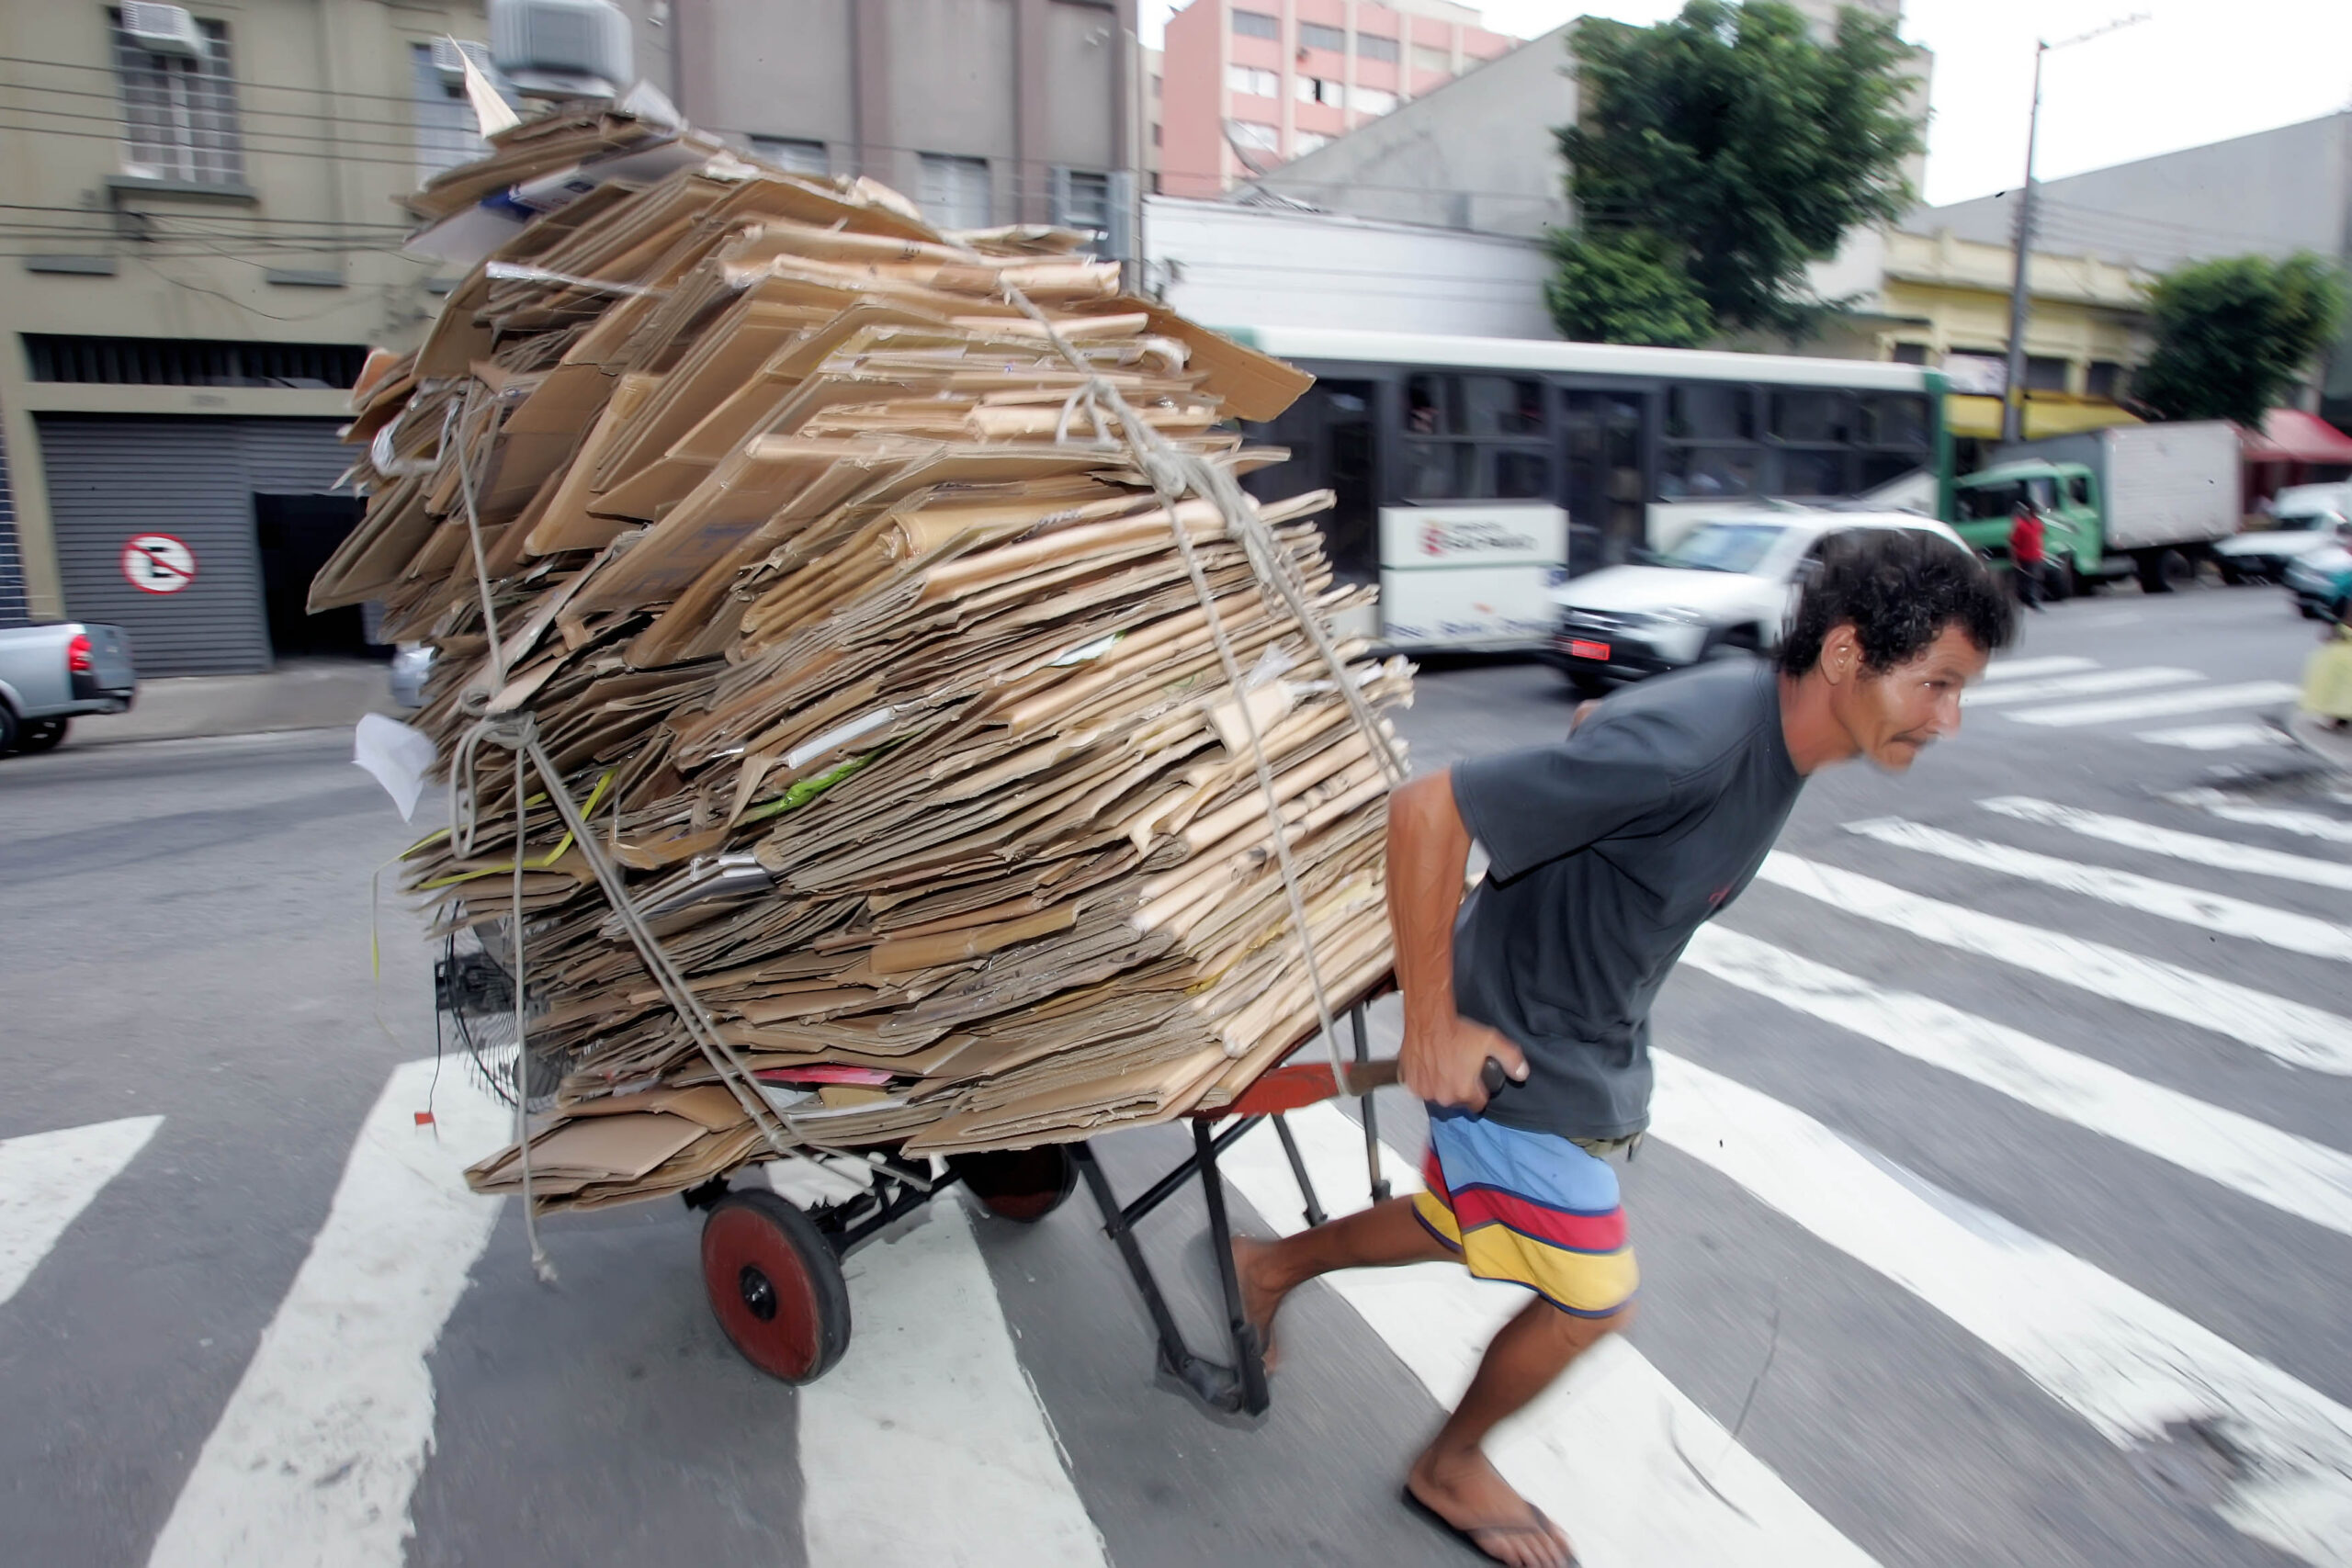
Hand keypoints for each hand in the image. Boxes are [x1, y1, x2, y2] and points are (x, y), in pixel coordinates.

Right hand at [1400, 1014, 1527, 1111]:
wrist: (1428, 1019)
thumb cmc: (1459, 1031)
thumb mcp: (1492, 1041)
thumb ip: (1511, 1059)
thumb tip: (1522, 1074)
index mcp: (1464, 1091)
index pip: (1477, 1104)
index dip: (1480, 1091)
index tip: (1477, 1080)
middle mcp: (1444, 1096)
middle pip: (1457, 1101)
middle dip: (1460, 1089)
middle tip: (1460, 1069)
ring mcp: (1424, 1091)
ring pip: (1438, 1095)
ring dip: (1442, 1086)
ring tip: (1444, 1067)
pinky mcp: (1410, 1083)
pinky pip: (1422, 1088)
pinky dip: (1426, 1081)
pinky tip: (1430, 1066)